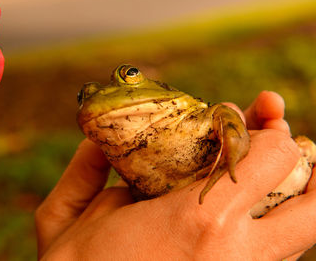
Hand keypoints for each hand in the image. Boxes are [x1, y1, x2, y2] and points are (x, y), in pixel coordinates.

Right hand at [35, 91, 314, 259]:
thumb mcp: (76, 216)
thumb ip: (95, 172)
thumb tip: (110, 143)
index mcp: (199, 221)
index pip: (272, 157)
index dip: (267, 131)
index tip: (245, 122)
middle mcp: (237, 254)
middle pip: (313, 208)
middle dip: (306, 168)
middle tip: (282, 146)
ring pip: (302, 237)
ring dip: (295, 199)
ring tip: (271, 177)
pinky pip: (276, 258)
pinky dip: (274, 230)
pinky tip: (248, 214)